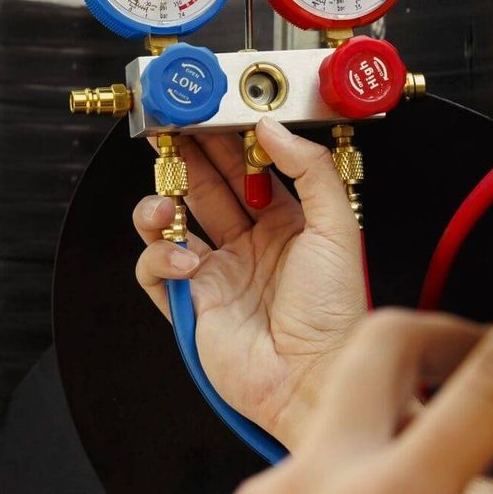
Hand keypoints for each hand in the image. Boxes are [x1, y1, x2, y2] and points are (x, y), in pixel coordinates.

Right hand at [133, 117, 367, 445]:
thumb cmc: (335, 313)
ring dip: (162, 205)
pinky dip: (160, 258)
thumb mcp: (337, 227)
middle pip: (208, 188)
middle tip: (171, 133)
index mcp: (289, 225)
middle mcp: (251, 246)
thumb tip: (273, 128)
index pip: (251, 170)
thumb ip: (309, 170)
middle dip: (188, 159)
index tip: (212, 114)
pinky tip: (185, 261)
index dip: (228, 141)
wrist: (313, 379)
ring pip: (172, 225)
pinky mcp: (192, 305)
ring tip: (169, 203)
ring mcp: (219, 274)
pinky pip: (156, 270)